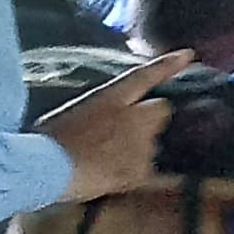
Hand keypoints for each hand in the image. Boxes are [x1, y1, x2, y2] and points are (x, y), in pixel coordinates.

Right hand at [35, 53, 187, 202]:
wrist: (44, 166)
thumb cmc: (47, 138)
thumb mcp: (72, 111)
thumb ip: (101, 109)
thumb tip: (112, 116)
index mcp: (110, 97)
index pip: (145, 76)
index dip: (168, 65)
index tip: (188, 55)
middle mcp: (134, 116)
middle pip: (161, 111)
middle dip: (149, 119)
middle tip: (121, 135)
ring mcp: (141, 143)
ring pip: (153, 143)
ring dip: (139, 148)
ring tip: (106, 160)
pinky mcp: (141, 169)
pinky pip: (146, 171)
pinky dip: (134, 174)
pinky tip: (110, 178)